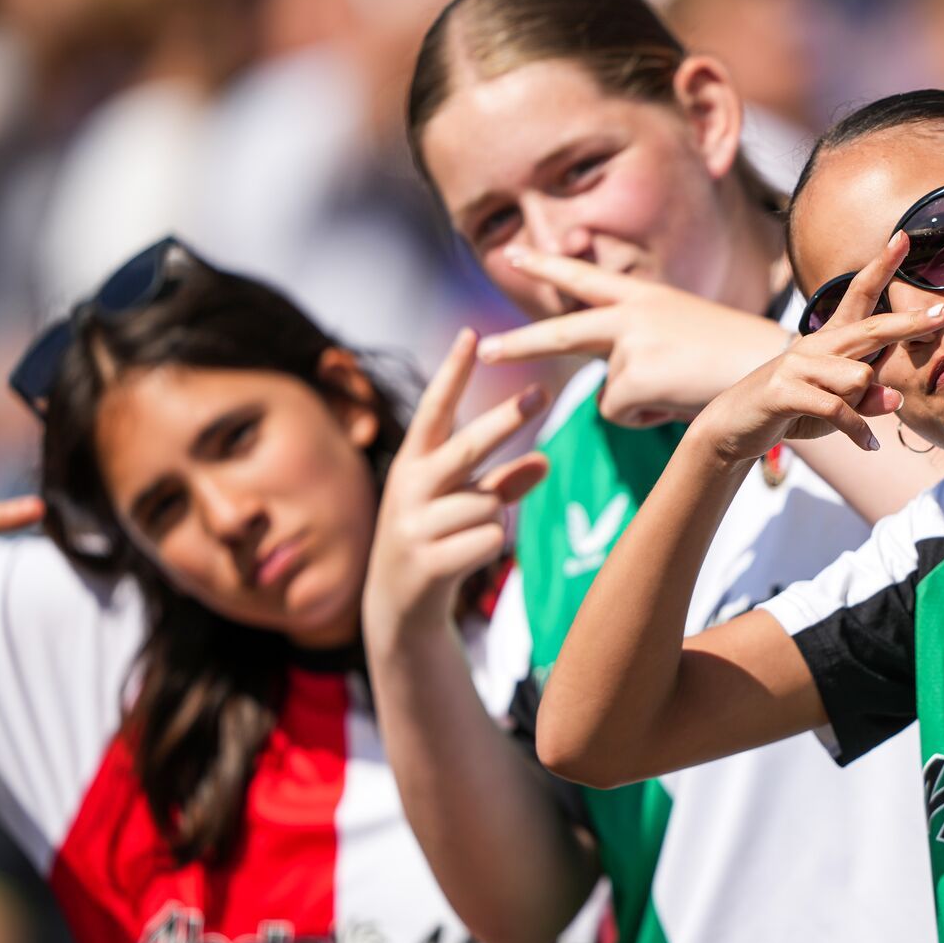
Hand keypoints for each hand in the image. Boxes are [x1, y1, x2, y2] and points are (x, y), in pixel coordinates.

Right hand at [363, 329, 548, 641]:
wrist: (399, 609)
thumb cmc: (435, 543)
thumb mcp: (462, 505)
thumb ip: (500, 482)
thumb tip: (544, 462)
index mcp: (413, 463)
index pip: (435, 409)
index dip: (452, 373)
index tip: (472, 333)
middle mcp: (407, 487)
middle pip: (468, 446)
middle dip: (506, 419)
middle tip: (541, 392)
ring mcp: (413, 524)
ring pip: (488, 503)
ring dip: (491, 519)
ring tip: (460, 539)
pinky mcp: (426, 561)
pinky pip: (489, 539)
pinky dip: (489, 549)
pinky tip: (461, 561)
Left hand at [479, 249, 788, 426]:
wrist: (775, 366)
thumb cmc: (738, 360)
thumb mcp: (685, 337)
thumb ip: (642, 348)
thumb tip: (610, 392)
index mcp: (646, 297)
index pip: (586, 278)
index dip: (549, 266)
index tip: (514, 255)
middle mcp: (632, 313)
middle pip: (561, 330)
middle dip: (520, 343)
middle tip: (484, 349)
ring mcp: (631, 342)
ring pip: (609, 395)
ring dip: (642, 405)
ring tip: (685, 389)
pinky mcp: (634, 374)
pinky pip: (621, 415)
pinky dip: (650, 418)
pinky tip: (683, 400)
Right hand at [689, 231, 943, 468]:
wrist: (737, 425)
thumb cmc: (794, 410)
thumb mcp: (837, 407)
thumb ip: (867, 399)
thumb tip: (896, 400)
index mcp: (831, 339)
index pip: (859, 294)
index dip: (882, 266)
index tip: (904, 237)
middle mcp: (816, 343)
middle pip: (872, 327)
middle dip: (910, 323)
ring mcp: (798, 365)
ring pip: (858, 376)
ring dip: (863, 405)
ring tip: (858, 428)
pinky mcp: (785, 391)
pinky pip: (837, 408)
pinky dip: (856, 431)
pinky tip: (869, 445)